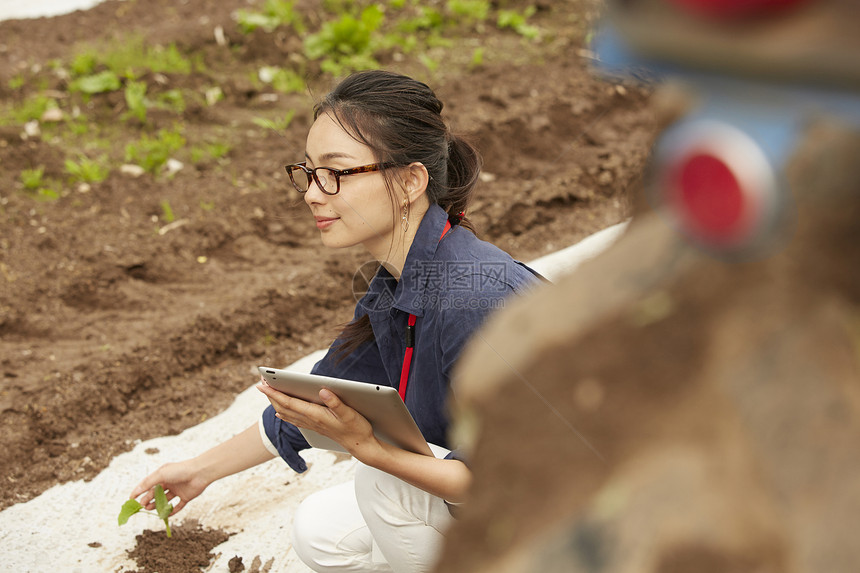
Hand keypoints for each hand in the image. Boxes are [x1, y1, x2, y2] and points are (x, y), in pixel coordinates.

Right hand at [130, 460, 209, 515]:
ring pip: (165, 500)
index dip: (139, 491)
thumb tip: (136, 491)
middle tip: (142, 506)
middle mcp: (170, 482)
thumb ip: (148, 483)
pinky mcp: (186, 497)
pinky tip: (165, 515)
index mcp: (163, 475)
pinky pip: (177, 506)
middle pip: (155, 493)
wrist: (200, 473)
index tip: (131, 499)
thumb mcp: (161, 474)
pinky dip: (172, 511)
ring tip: (149, 509)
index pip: (148, 484)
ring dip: (157, 505)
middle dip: (147, 499)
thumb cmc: (180, 470)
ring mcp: (178, 490)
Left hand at [256, 381, 379, 459]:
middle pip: (284, 407)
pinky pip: (293, 419)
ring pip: (287, 413)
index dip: (275, 393)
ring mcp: (311, 425)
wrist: (360, 446)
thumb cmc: (356, 429)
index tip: (263, 384)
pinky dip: (284, 413)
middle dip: (271, 395)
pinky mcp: (315, 427)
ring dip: (275, 402)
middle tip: (260, 383)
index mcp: (315, 415)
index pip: (289, 402)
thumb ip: (336, 402)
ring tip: (268, 392)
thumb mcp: (349, 413)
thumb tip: (323, 391)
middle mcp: (310, 420)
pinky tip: (281, 412)